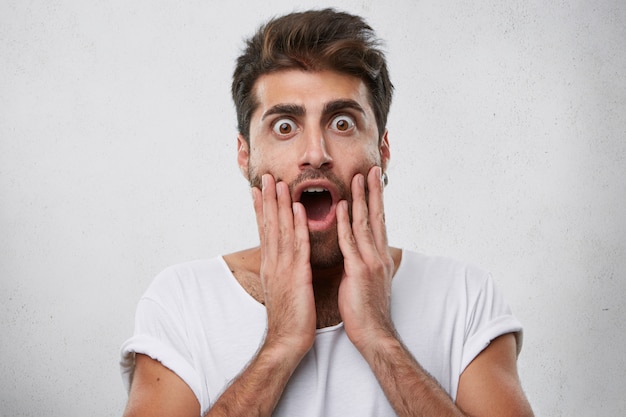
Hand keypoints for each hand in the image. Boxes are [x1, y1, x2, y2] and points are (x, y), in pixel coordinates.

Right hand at [252, 174, 316, 356]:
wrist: (286, 341)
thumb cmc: (288, 317)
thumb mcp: (282, 288)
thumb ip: (282, 269)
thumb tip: (283, 258)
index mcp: (270, 265)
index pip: (265, 231)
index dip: (261, 208)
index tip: (258, 189)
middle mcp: (273, 262)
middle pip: (269, 225)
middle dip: (267, 199)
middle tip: (264, 177)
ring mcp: (282, 268)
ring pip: (281, 230)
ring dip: (279, 205)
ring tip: (277, 183)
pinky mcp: (296, 275)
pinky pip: (298, 246)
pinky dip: (297, 225)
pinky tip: (298, 208)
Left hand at [336, 166, 395, 351]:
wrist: (373, 333)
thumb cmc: (367, 308)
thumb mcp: (370, 280)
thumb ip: (366, 261)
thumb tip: (362, 250)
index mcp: (380, 256)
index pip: (379, 222)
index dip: (376, 200)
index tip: (374, 181)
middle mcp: (378, 254)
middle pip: (377, 216)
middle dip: (374, 191)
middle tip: (371, 169)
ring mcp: (370, 261)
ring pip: (366, 223)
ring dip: (361, 199)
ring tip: (358, 177)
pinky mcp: (359, 271)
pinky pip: (350, 242)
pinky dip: (345, 223)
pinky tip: (341, 207)